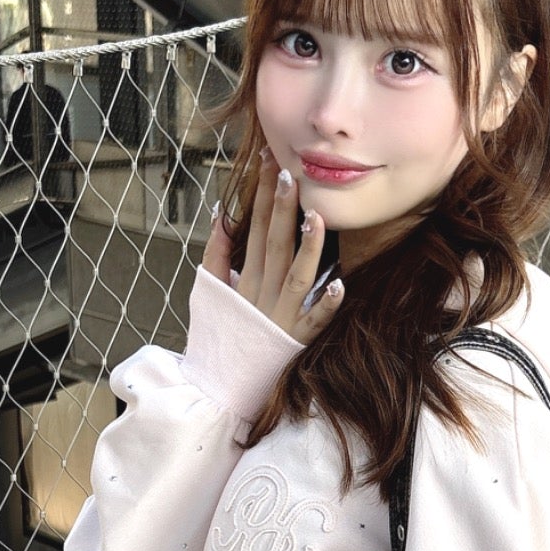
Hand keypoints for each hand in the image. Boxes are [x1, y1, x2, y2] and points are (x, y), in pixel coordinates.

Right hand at [202, 147, 344, 342]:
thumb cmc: (218, 337)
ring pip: (297, 277)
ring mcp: (281, 318)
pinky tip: (340, 284)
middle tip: (288, 173)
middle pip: (274, 245)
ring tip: (316, 217)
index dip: (262, 195)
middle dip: (281, 208)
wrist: (219, 388)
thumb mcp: (208, 293)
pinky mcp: (296, 342)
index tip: (269, 162)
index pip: (255, 228)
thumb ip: (215, 254)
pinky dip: (326, 305)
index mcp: (244, 280)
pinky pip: (314, 322)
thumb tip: (221, 215)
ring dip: (307, 248)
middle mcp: (263, 295)